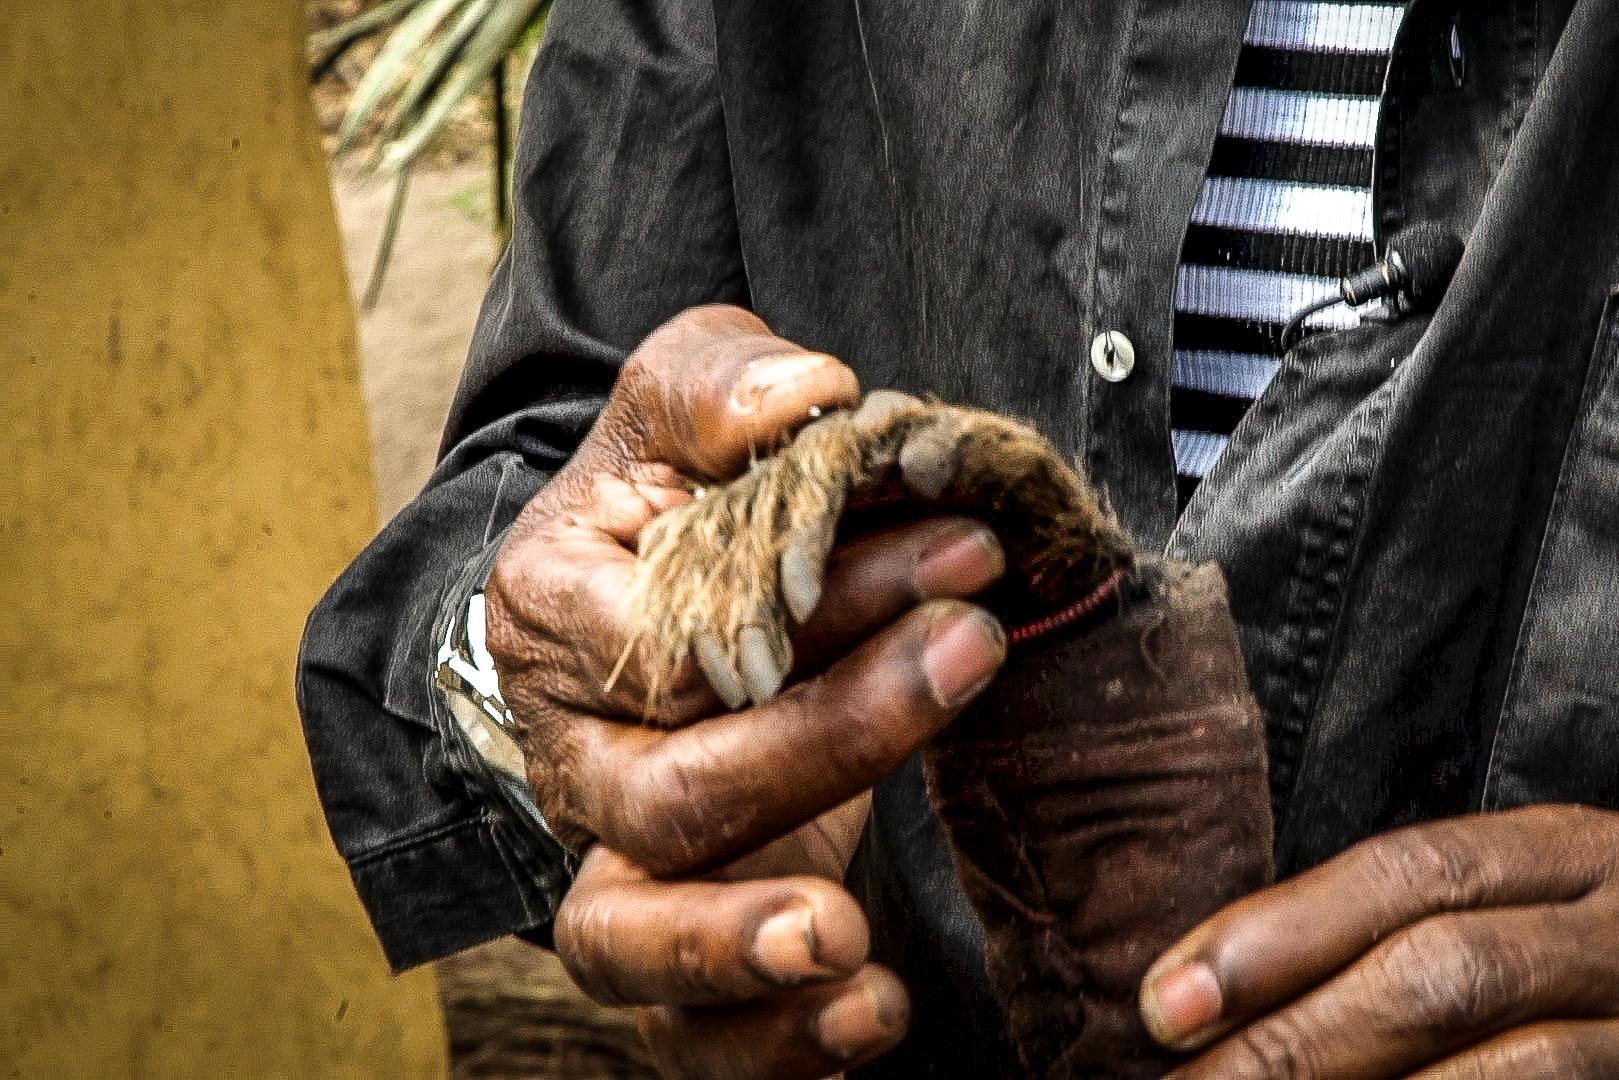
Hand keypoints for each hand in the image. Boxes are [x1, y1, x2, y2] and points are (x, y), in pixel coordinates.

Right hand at [486, 305, 1008, 1075]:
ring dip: (743, 951)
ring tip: (853, 943)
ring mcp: (613, 859)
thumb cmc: (680, 497)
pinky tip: (874, 1017)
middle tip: (968, 655)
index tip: (968, 554)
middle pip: (667, 792)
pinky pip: (688, 1032)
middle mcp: (573, 754)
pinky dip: (770, 1046)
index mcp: (561, 614)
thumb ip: (724, 386)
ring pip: (631, 941)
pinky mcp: (676, 932)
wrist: (655, 598)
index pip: (678, 634)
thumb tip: (807, 400)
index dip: (821, 603)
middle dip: (826, 737)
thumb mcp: (687, 401)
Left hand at [1139, 805, 1618, 1077]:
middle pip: (1448, 970)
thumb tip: (1197, 1003)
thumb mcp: (1498, 928)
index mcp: (1576, 850)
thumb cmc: (1569, 986)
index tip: (1166, 1005)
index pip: (1406, 873)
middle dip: (1300, 1040)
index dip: (1276, 935)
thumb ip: (1378, 944)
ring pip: (1514, 1068)